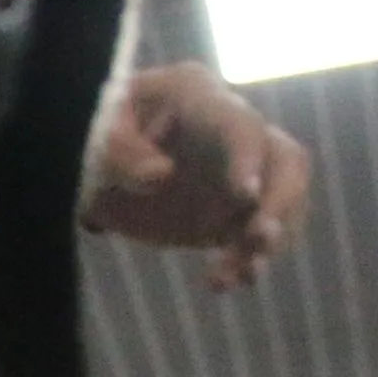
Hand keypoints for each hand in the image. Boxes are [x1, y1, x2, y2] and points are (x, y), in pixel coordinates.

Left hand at [84, 63, 314, 288]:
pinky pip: (257, 234)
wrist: (92, 167)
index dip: (247, 158)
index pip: (239, 122)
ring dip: (264, 242)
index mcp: (196, 95)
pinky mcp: (237, 210)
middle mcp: (232, 128)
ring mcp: (241, 170)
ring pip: (281, 201)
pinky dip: (247, 260)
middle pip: (286, 159)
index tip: (245, 196)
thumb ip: (120, 152)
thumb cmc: (91, 136)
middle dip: (280, 201)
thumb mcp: (93, 139)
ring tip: (223, 276)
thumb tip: (161, 175)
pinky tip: (224, 282)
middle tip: (258, 238)